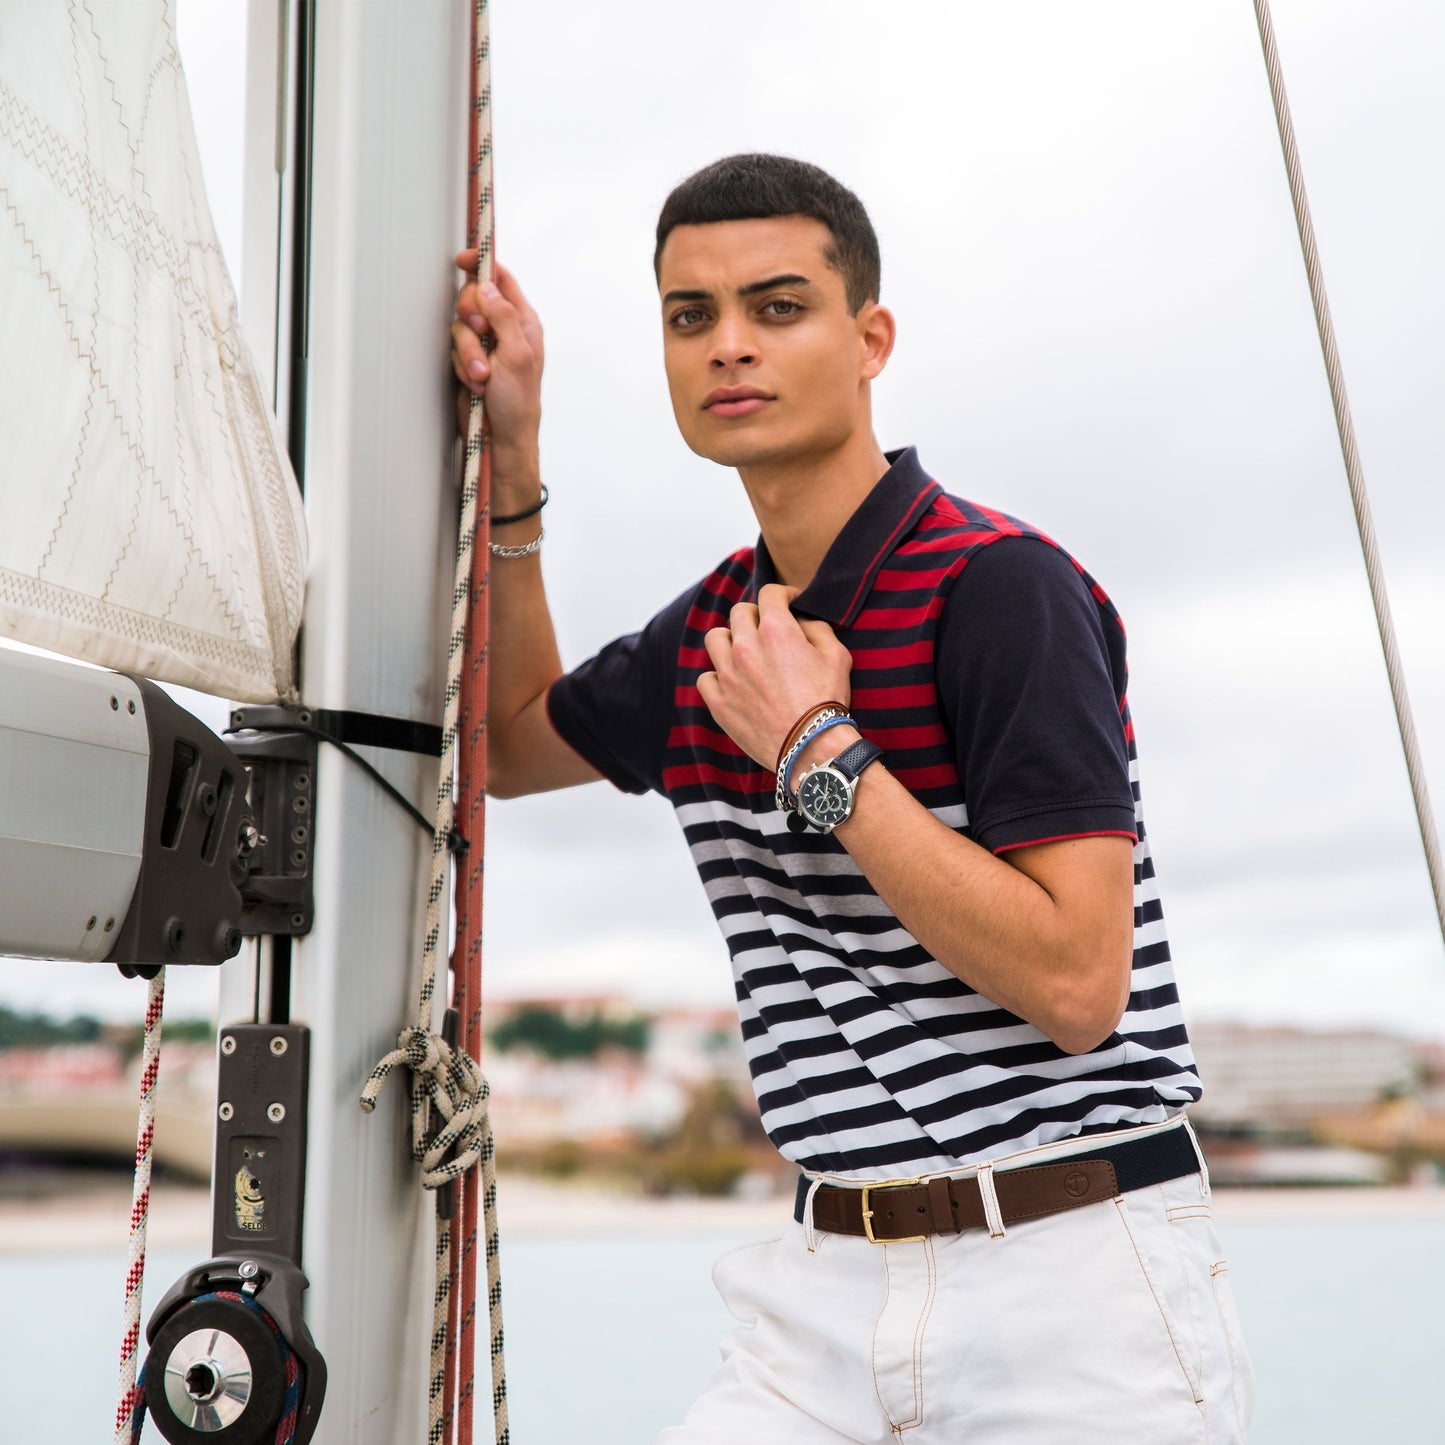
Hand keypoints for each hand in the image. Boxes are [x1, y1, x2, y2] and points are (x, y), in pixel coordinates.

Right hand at [451, 255, 543, 463]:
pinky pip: (453, 351)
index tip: (463, 260)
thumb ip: (503, 316)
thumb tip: (486, 285)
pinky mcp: (467, 361)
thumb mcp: (517, 354)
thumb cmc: (519, 401)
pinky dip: (462, 367)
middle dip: (471, 319)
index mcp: (523, 322)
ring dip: (469, 354)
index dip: (482, 266)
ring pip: (460, 328)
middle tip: (481, 335)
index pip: (501, 280)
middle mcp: (503, 329)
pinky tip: (477, 384)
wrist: (502, 437)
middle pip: (472, 299)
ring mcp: (483, 345)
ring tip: (483, 377)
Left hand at [697, 585, 852, 769]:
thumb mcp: (837, 656)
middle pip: (739, 613)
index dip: (782, 594)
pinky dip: (717, 676)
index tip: (789, 602)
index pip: (770, 593)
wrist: (811, 746)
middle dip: (756, 614)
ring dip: (729, 639)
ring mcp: (728, 674)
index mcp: (776, 630)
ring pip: (715, 639)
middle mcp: (746, 647)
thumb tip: (802, 619)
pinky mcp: (719, 702)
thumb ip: (818, 628)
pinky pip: (705, 678)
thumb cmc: (827, 701)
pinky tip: (732, 682)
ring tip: (743, 652)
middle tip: (767, 628)